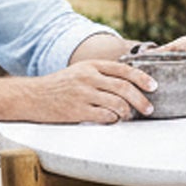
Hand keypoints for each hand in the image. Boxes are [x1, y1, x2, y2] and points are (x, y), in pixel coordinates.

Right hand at [16, 61, 154, 124]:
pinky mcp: (77, 111)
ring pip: (117, 103)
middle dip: (141, 100)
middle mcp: (88, 77)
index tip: (153, 86)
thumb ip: (102, 74)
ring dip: (128, 112)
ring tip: (129, 116)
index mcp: (91, 66)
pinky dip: (114, 119)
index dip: (142, 78)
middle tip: (149, 109)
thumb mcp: (80, 72)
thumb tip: (129, 83)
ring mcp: (83, 94)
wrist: (32, 96)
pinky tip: (113, 120)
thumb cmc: (59, 86)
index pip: (123, 70)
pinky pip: (105, 116)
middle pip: (124, 88)